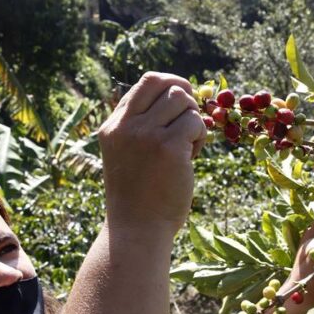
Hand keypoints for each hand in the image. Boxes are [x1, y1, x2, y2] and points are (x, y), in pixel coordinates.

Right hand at [98, 72, 205, 234]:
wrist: (137, 230)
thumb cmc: (137, 196)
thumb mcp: (125, 154)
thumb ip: (138, 126)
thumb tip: (177, 95)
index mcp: (113, 126)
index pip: (146, 83)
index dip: (171, 86)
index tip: (181, 105)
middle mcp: (126, 126)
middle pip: (166, 84)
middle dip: (186, 98)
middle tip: (188, 122)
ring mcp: (146, 135)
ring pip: (183, 101)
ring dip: (192, 121)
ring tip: (186, 146)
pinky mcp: (168, 147)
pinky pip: (195, 123)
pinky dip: (199, 138)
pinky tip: (189, 159)